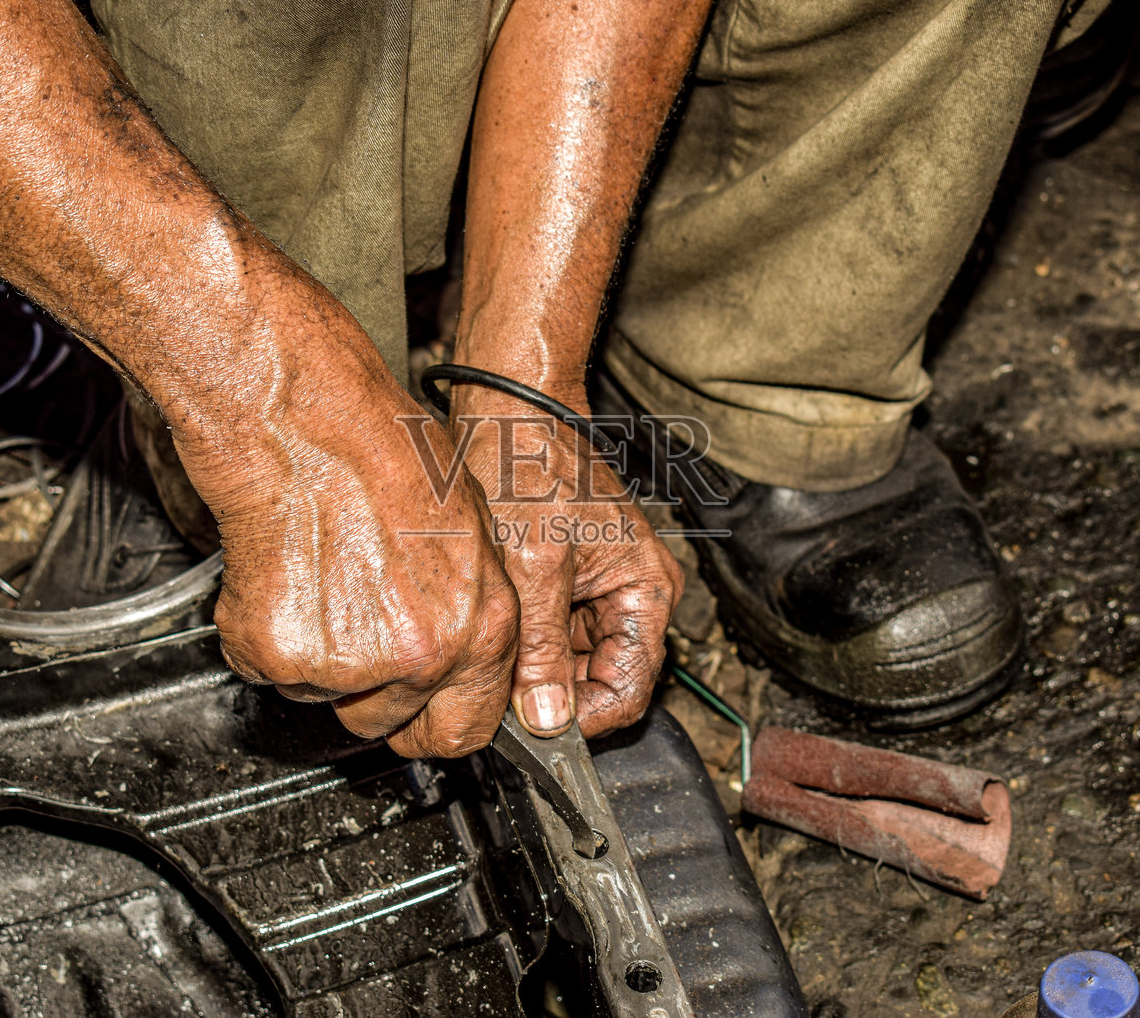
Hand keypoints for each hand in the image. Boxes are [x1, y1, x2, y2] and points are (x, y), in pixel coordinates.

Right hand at [167, 331, 519, 759]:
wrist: (307, 427)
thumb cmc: (386, 455)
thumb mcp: (473, 532)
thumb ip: (473, 609)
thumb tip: (466, 650)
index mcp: (481, 627)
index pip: (467, 729)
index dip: (436, 723)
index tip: (417, 714)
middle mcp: (422, 655)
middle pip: (388, 724)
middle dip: (371, 696)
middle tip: (353, 634)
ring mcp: (349, 663)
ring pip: (325, 697)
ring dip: (318, 660)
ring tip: (323, 580)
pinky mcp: (281, 655)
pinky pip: (270, 672)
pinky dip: (268, 638)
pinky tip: (286, 577)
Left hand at [453, 385, 682, 737]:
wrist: (508, 409)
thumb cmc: (530, 466)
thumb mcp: (534, 568)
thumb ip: (544, 651)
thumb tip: (546, 721)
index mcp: (647, 592)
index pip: (628, 692)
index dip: (580, 720)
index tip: (530, 729)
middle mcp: (633, 595)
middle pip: (599, 682)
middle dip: (552, 696)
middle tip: (498, 698)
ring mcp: (600, 589)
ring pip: (570, 663)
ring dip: (532, 671)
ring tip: (493, 658)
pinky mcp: (567, 581)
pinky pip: (550, 635)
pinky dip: (522, 644)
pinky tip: (492, 633)